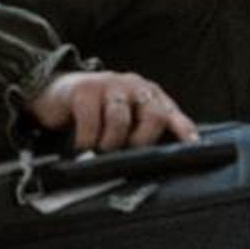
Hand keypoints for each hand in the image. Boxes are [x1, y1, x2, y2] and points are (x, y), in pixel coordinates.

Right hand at [25, 69, 198, 152]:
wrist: (55, 92)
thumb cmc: (97, 112)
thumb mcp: (125, 120)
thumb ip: (142, 133)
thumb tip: (159, 163)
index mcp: (150, 96)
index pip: (172, 114)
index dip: (184, 131)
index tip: (194, 147)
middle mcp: (135, 87)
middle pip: (154, 116)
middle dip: (142, 141)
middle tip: (126, 153)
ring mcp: (110, 85)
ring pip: (121, 120)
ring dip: (110, 142)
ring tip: (99, 149)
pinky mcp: (84, 89)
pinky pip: (91, 121)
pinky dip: (87, 139)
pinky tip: (81, 143)